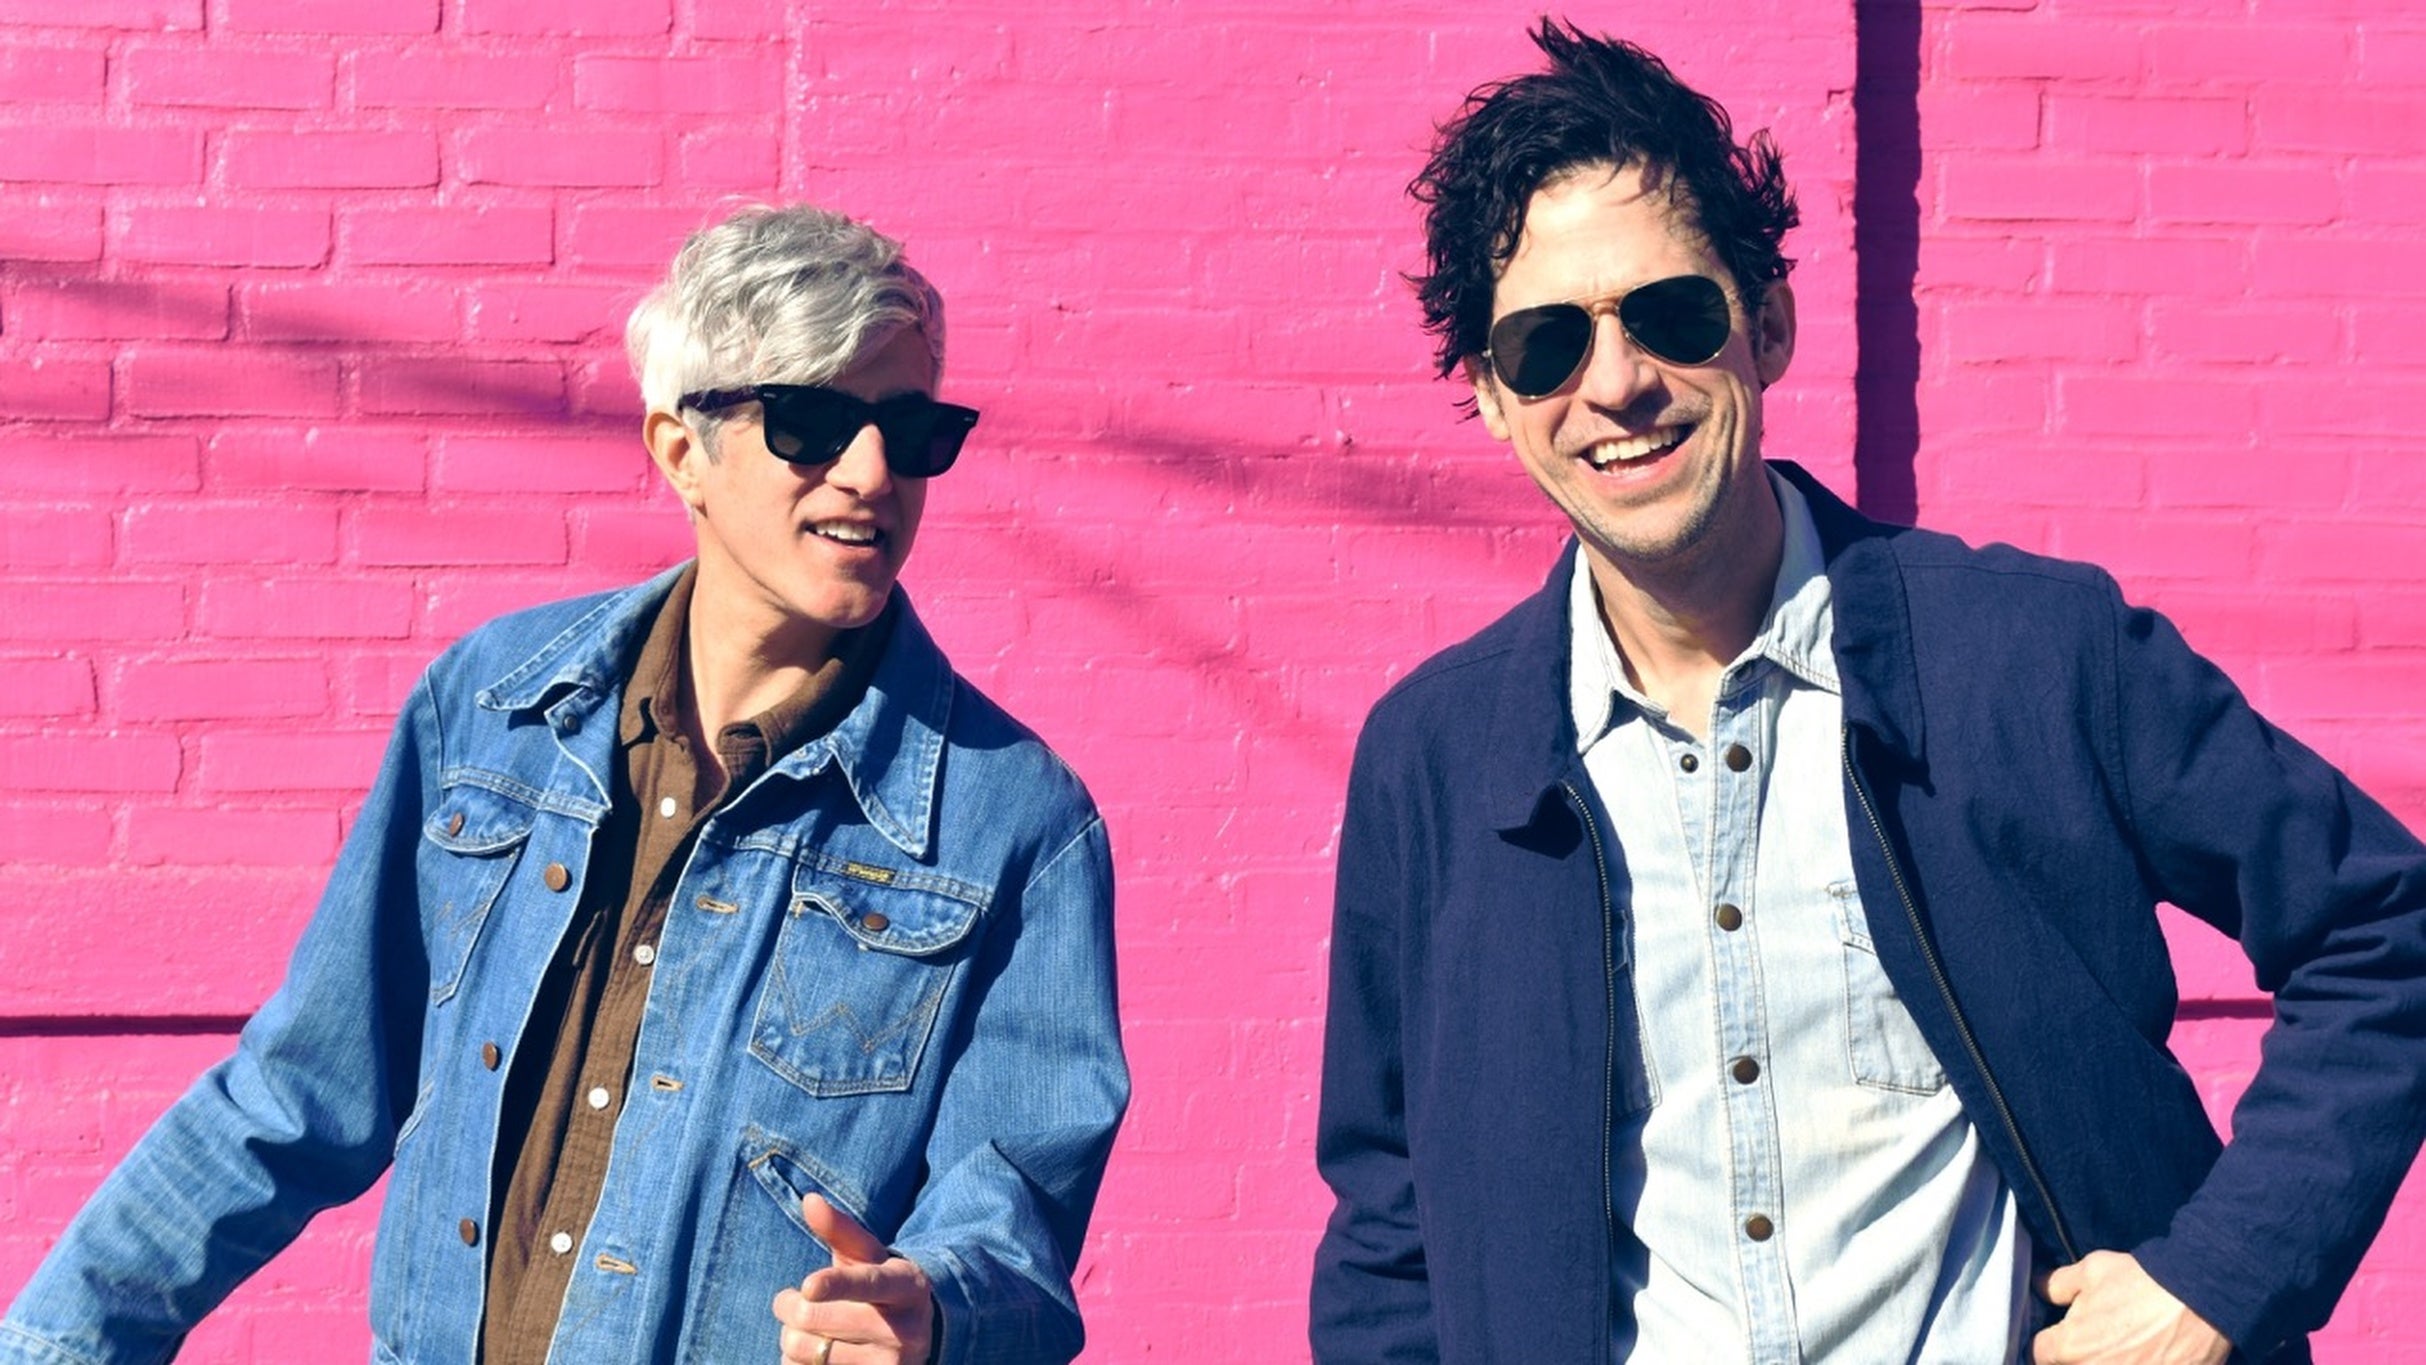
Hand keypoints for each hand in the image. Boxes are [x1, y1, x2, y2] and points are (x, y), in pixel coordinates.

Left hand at [771, 1193, 936, 1364]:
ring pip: (807, 1351)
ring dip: (790, 1338)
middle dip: (789, 1306)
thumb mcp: (867, 1257)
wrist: (915, 1336)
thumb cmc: (878, 1285)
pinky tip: (813, 1355)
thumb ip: (840, 1229)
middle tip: (789, 1300)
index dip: (836, 1285)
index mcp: (906, 1286)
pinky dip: (796, 1364)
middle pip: (817, 1318)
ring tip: (804, 1330)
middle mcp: (904, 1329)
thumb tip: (810, 1200)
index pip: (867, 1283)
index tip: (808, 1287)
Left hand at [2031, 1250, 2231, 1364]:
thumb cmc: (2143, 1282)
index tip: (2063, 1335)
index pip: (2040, 1353)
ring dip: (2102, 1361)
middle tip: (2096, 1341)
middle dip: (2076, 1356)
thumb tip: (2036, 1288)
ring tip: (2121, 1350)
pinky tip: (2141, 1357)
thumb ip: (2056, 1284)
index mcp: (2070, 1347)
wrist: (2202, 1301)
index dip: (2050, 1342)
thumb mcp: (2093, 1270)